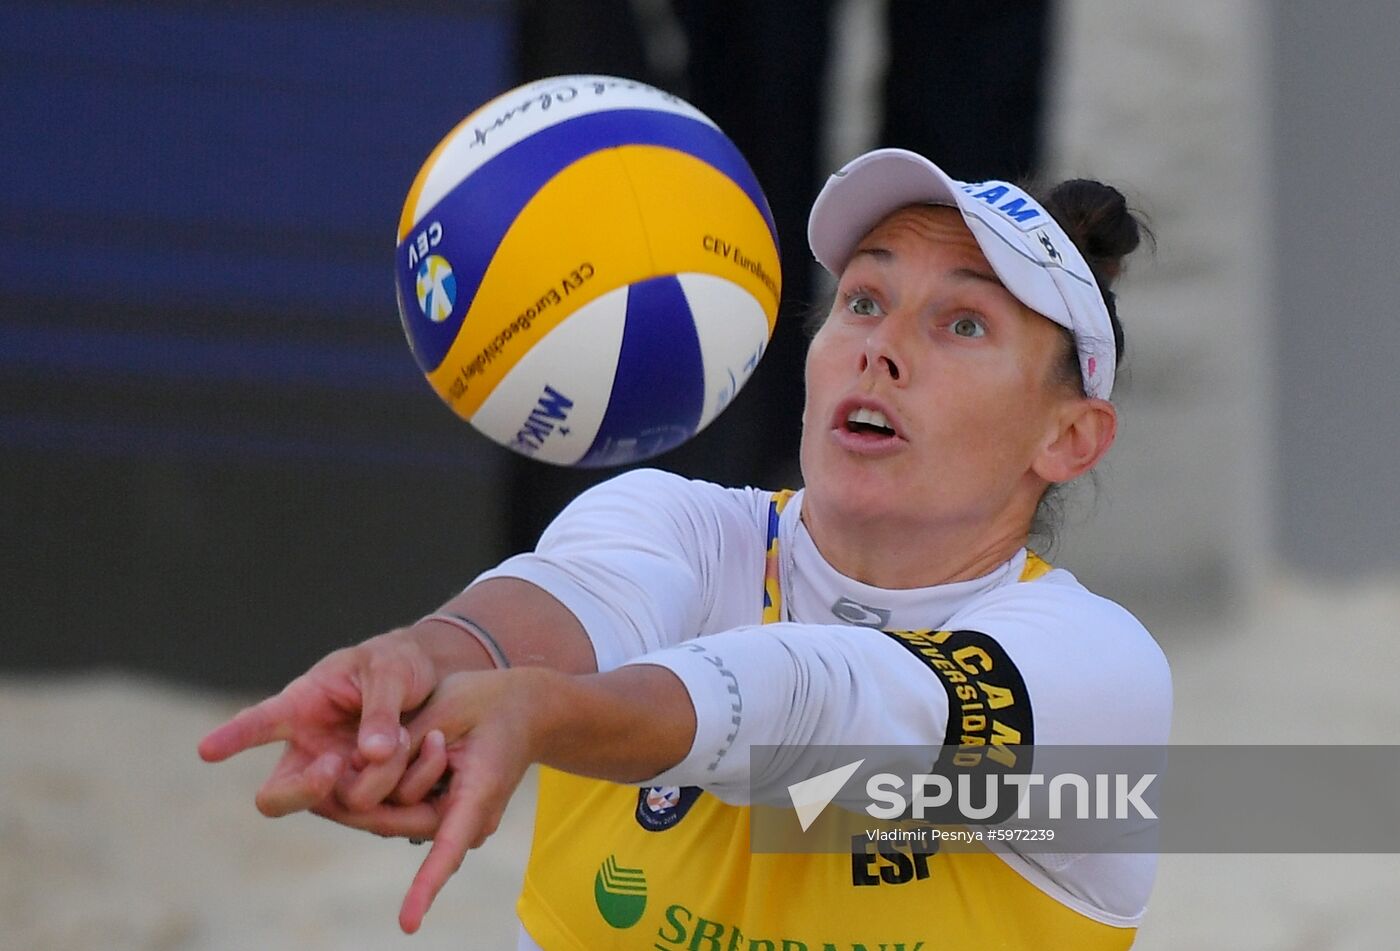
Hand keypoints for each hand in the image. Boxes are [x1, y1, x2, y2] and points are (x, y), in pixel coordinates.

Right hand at [197, 629, 441, 815]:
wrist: (431, 681)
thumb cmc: (397, 664)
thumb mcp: (391, 672)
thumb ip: (380, 709)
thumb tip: (371, 755)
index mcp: (301, 708)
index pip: (259, 723)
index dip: (233, 737)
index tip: (207, 749)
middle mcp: (308, 751)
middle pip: (277, 795)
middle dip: (303, 789)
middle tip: (333, 765)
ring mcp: (336, 778)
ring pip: (339, 804)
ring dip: (380, 777)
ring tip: (412, 736)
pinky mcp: (369, 794)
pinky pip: (379, 809)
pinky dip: (406, 789)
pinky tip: (429, 751)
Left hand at [311, 669, 546, 932]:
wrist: (524, 708)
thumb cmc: (488, 703)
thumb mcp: (446, 707)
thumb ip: (406, 742)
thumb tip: (365, 772)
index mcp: (478, 794)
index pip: (449, 847)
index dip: (427, 885)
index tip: (408, 924)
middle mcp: (468, 819)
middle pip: (396, 820)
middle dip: (363, 793)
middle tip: (335, 759)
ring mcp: (457, 820)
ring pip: (393, 810)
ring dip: (383, 775)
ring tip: (412, 731)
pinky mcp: (443, 813)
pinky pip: (401, 807)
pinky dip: (385, 785)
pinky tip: (371, 762)